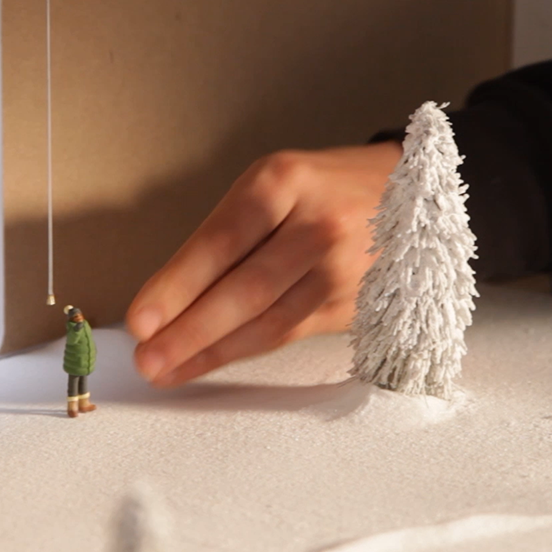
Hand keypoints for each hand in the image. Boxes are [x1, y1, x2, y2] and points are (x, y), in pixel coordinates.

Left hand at [127, 142, 402, 385]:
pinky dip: (243, 352)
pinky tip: (208, 361)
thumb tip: (168, 295)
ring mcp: (342, 268)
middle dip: (188, 331)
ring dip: (209, 351)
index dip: (177, 286)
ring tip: (166, 368)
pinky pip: (288, 334)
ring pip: (266, 322)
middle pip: (245, 290)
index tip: (141, 318)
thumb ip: (225, 233)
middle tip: (147, 358)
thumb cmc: (322, 188)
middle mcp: (318, 225)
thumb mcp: (273, 182)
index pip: (222, 242)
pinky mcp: (354, 304)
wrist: (410, 194)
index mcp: (286, 182)